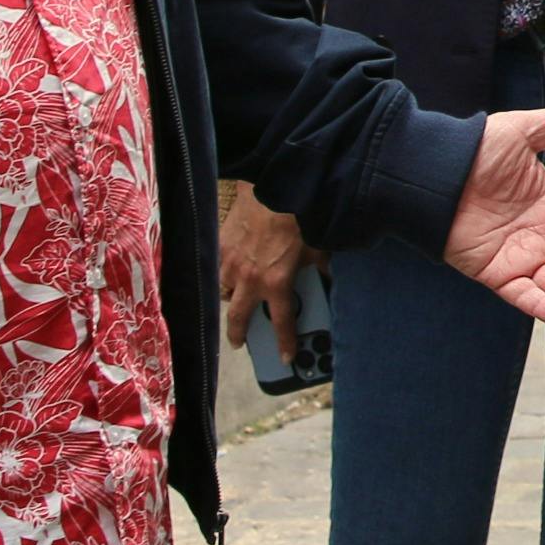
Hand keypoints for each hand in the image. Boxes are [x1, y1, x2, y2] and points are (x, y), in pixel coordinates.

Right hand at [215, 183, 315, 353]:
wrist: (272, 187)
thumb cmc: (298, 216)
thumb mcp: (319, 246)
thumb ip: (321, 267)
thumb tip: (327, 276)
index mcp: (277, 283)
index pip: (281, 323)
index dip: (284, 343)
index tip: (286, 358)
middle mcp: (250, 279)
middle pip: (238, 318)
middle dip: (238, 334)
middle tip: (239, 342)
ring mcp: (231, 263)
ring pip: (224, 292)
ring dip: (231, 298)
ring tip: (236, 299)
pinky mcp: (220, 245)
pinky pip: (217, 269)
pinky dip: (222, 274)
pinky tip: (228, 269)